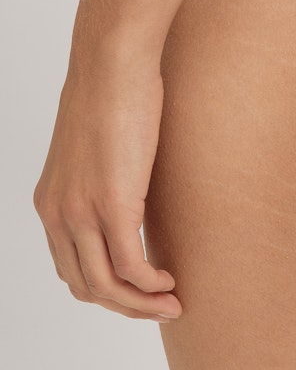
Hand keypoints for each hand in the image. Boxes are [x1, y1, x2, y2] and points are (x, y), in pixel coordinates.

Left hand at [33, 54, 181, 322]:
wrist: (111, 63)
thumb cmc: (110, 94)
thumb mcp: (95, 149)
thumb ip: (101, 180)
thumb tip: (127, 194)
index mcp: (50, 203)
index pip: (70, 269)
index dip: (107, 291)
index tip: (139, 292)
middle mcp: (57, 213)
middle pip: (87, 287)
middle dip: (126, 307)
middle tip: (161, 307)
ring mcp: (82, 211)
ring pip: (108, 286)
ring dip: (141, 304)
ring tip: (172, 302)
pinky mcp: (113, 203)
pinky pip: (130, 266)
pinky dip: (151, 284)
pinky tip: (169, 280)